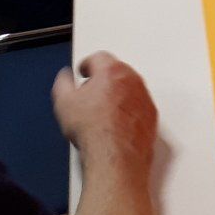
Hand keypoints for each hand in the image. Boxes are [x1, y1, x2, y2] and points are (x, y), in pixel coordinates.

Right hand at [53, 52, 156, 173]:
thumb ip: (63, 83)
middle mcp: (132, 80)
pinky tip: (116, 125)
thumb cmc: (95, 131)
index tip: (83, 72)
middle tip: (91, 94)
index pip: (99, 58)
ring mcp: (144, 98)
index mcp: (111, 71)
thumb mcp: (64, 102)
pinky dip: (129, 112)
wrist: (115, 157)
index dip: (87, 66)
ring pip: (129, 89)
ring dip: (118, 96)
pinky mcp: (151, 116)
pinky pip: (139, 107)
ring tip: (102, 113)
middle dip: (104, 80)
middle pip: (116, 72)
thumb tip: (65, 78)